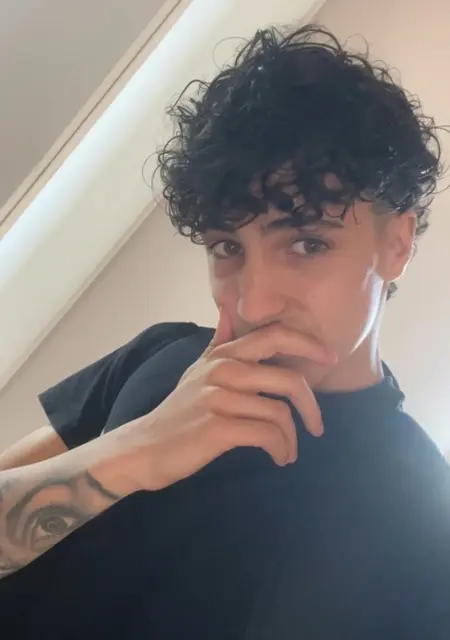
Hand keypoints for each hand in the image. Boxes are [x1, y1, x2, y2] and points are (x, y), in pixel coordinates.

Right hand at [126, 310, 334, 490]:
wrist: (144, 447)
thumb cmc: (179, 411)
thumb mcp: (197, 370)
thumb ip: (218, 341)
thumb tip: (228, 308)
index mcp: (223, 354)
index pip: (274, 335)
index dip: (308, 343)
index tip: (329, 359)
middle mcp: (223, 369)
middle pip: (288, 377)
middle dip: (311, 405)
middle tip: (317, 426)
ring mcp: (219, 397)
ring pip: (280, 412)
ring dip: (292, 438)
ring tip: (289, 451)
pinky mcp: (218, 426)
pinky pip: (267, 434)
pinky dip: (280, 449)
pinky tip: (279, 458)